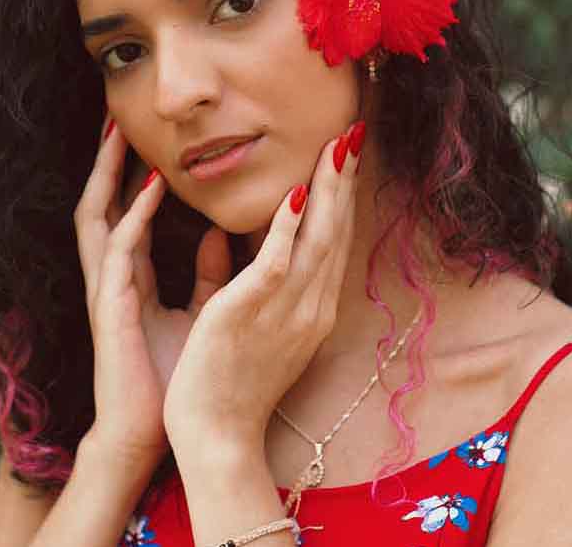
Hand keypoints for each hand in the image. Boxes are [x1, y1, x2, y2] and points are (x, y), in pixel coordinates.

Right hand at [73, 115, 232, 461]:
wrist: (157, 427)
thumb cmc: (174, 371)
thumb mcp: (200, 309)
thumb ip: (206, 271)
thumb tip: (219, 234)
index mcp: (132, 274)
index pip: (127, 210)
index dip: (132, 172)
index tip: (148, 134)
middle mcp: (114, 274)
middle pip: (104, 202)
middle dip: (108, 160)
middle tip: (117, 114)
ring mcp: (107, 288)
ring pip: (98, 215)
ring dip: (109, 174)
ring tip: (120, 131)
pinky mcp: (111, 306)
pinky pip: (120, 249)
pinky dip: (134, 213)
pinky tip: (151, 184)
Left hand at [162, 121, 362, 452]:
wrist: (218, 438)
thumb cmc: (234, 382)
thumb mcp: (260, 327)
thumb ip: (258, 280)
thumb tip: (242, 238)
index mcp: (313, 309)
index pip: (334, 242)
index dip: (344, 197)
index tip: (347, 159)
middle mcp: (311, 306)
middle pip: (336, 232)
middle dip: (345, 180)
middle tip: (353, 133)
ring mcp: (287, 311)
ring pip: (317, 239)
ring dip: (328, 188)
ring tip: (337, 144)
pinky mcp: (251, 313)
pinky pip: (276, 262)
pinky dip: (288, 225)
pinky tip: (297, 191)